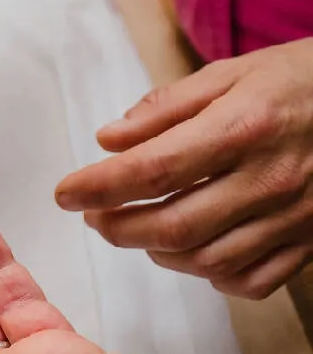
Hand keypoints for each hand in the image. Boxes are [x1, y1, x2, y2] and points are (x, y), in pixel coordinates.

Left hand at [54, 39, 312, 298]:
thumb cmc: (299, 80)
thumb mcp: (232, 73)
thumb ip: (166, 108)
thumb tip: (108, 141)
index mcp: (246, 127)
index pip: (153, 169)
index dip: (98, 186)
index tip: (65, 193)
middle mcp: (271, 178)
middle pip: (172, 226)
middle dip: (117, 227)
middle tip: (92, 215)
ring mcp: (295, 216)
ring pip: (205, 259)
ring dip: (155, 251)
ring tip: (135, 228)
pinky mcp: (311, 242)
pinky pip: (250, 280)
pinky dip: (209, 274)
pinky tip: (192, 250)